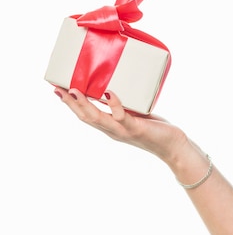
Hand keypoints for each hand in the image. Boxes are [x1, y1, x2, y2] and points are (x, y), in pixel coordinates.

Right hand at [53, 87, 187, 162]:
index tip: (58, 91)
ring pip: (98, 119)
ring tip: (74, 91)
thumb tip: (113, 89)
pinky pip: (122, 117)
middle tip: (58, 89)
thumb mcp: (136, 115)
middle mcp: (114, 131)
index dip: (71, 105)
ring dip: (84, 105)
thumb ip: (124, 106)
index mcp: (111, 127)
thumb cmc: (156, 129)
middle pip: (86, 118)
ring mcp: (124, 131)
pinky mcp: (136, 128)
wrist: (173, 146)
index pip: (86, 116)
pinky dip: (114, 105)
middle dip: (71, 104)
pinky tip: (109, 93)